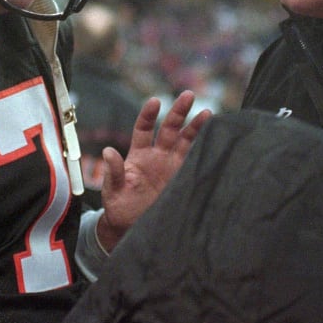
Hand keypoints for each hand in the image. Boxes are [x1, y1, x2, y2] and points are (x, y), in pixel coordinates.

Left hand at [97, 91, 211, 250]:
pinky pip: (195, 161)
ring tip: (207, 113)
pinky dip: (204, 150)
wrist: (134, 227)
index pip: (143, 129)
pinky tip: (214, 140)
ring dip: (196, 127)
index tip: (155, 102)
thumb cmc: (119, 207)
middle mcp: (157, 156)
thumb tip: (108, 152)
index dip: (148, 115)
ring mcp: (172, 166)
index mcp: (138, 155)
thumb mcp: (113, 191)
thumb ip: (114, 172)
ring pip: (185, 141)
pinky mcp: (183, 179)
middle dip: (178, 112)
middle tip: (188, 95)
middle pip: (169, 128)